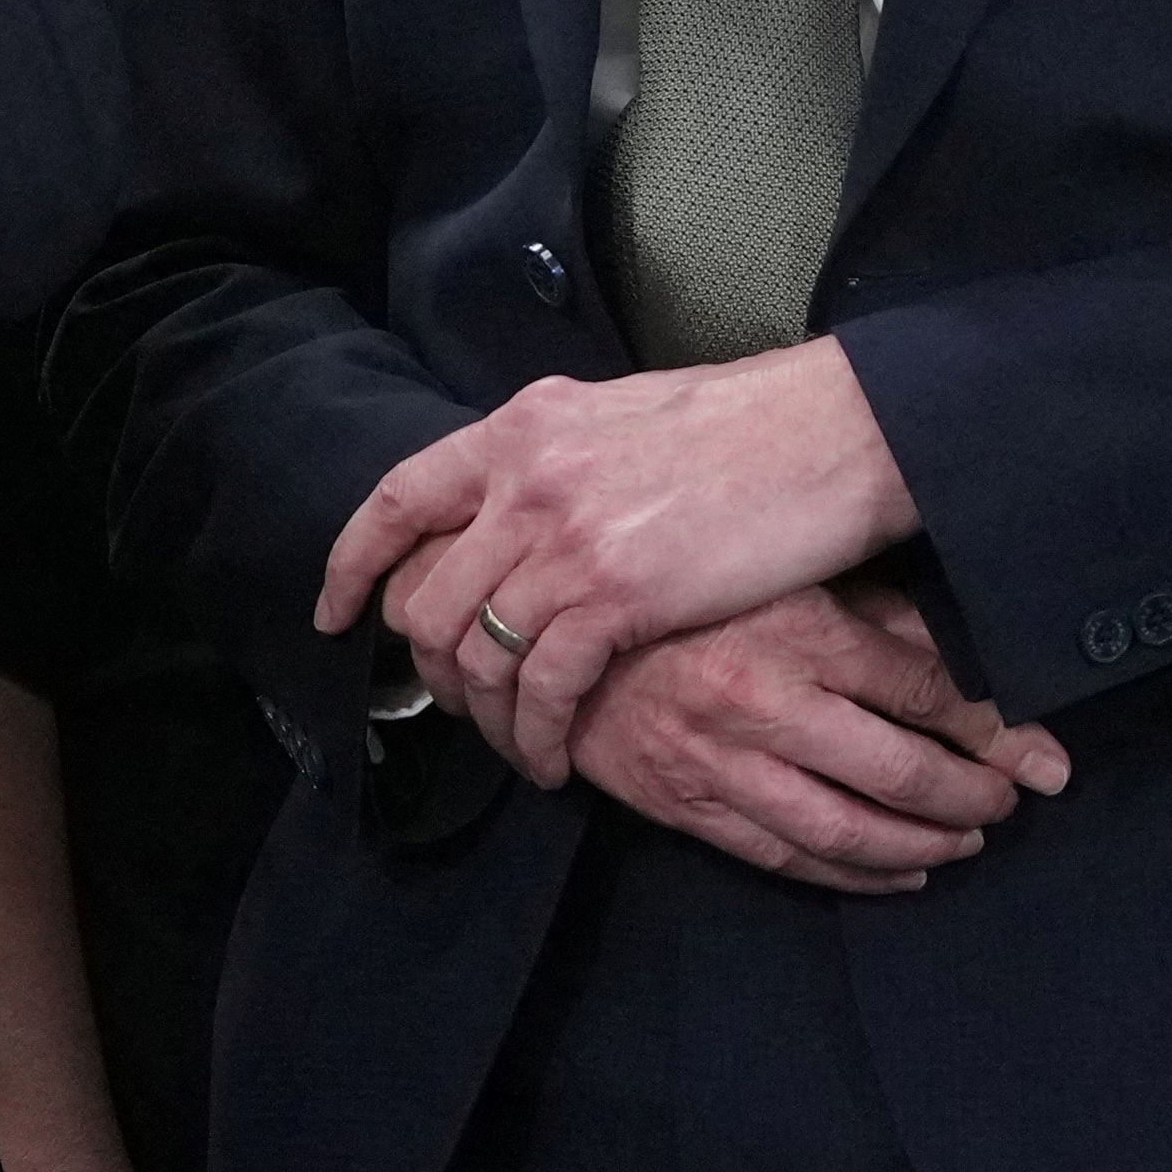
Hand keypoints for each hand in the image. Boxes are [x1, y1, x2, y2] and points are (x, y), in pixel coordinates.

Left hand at [328, 349, 923, 757]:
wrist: (833, 432)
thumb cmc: (750, 425)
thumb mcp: (622, 413)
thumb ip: (557, 456)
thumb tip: (521, 505)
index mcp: (522, 427)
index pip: (399, 498)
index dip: (353, 565)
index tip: (338, 616)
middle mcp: (525, 479)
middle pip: (427, 600)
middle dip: (429, 673)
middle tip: (459, 706)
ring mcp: (564, 538)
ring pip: (476, 655)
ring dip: (488, 718)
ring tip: (520, 745)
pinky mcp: (615, 595)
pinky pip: (544, 688)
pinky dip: (541, 735)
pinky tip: (560, 757)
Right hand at [562, 580, 1064, 890]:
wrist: (552, 626)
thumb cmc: (691, 587)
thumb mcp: (793, 572)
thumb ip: (880, 611)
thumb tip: (973, 653)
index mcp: (804, 629)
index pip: (931, 694)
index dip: (1002, 737)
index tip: (1049, 764)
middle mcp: (767, 702)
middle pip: (901, 773)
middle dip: (972, 800)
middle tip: (1009, 806)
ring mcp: (722, 763)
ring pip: (847, 831)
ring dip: (921, 847)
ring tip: (966, 842)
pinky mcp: (686, 805)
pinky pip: (786, 857)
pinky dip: (853, 878)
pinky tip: (900, 874)